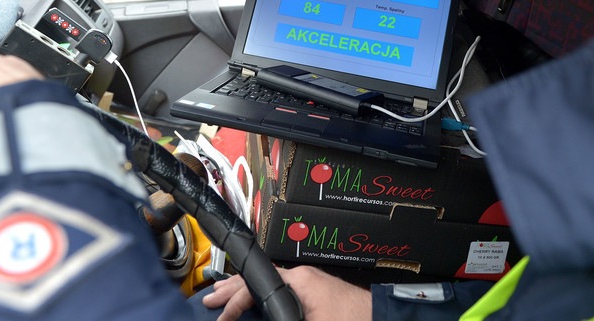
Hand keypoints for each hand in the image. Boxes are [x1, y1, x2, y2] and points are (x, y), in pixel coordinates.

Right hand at [202, 265, 370, 320]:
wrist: (382, 319)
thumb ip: (281, 317)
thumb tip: (259, 319)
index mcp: (298, 280)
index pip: (255, 285)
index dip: (234, 303)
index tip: (222, 317)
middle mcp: (301, 276)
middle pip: (258, 279)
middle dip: (232, 289)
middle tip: (211, 299)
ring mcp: (308, 282)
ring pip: (267, 283)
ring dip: (245, 291)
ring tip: (226, 297)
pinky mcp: (315, 292)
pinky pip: (280, 289)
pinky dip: (262, 295)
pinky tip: (255, 303)